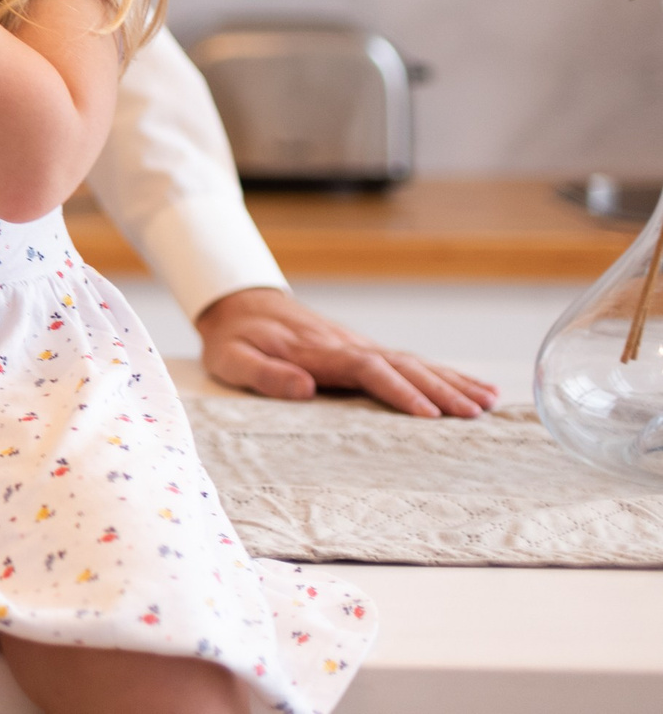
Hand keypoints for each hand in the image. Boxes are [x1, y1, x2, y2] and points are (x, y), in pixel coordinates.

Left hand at [194, 286, 499, 417]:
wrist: (239, 303)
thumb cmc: (233, 339)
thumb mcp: (231, 358)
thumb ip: (263, 374)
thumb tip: (303, 388)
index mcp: (317, 351)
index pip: (366, 369)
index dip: (398, 391)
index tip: (428, 416)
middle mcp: (346, 345)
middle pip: (401, 365)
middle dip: (440, 389)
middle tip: (476, 415)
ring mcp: (358, 345)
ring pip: (412, 361)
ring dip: (450, 380)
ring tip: (489, 402)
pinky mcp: (364, 350)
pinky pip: (409, 361)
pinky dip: (443, 373)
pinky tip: (472, 386)